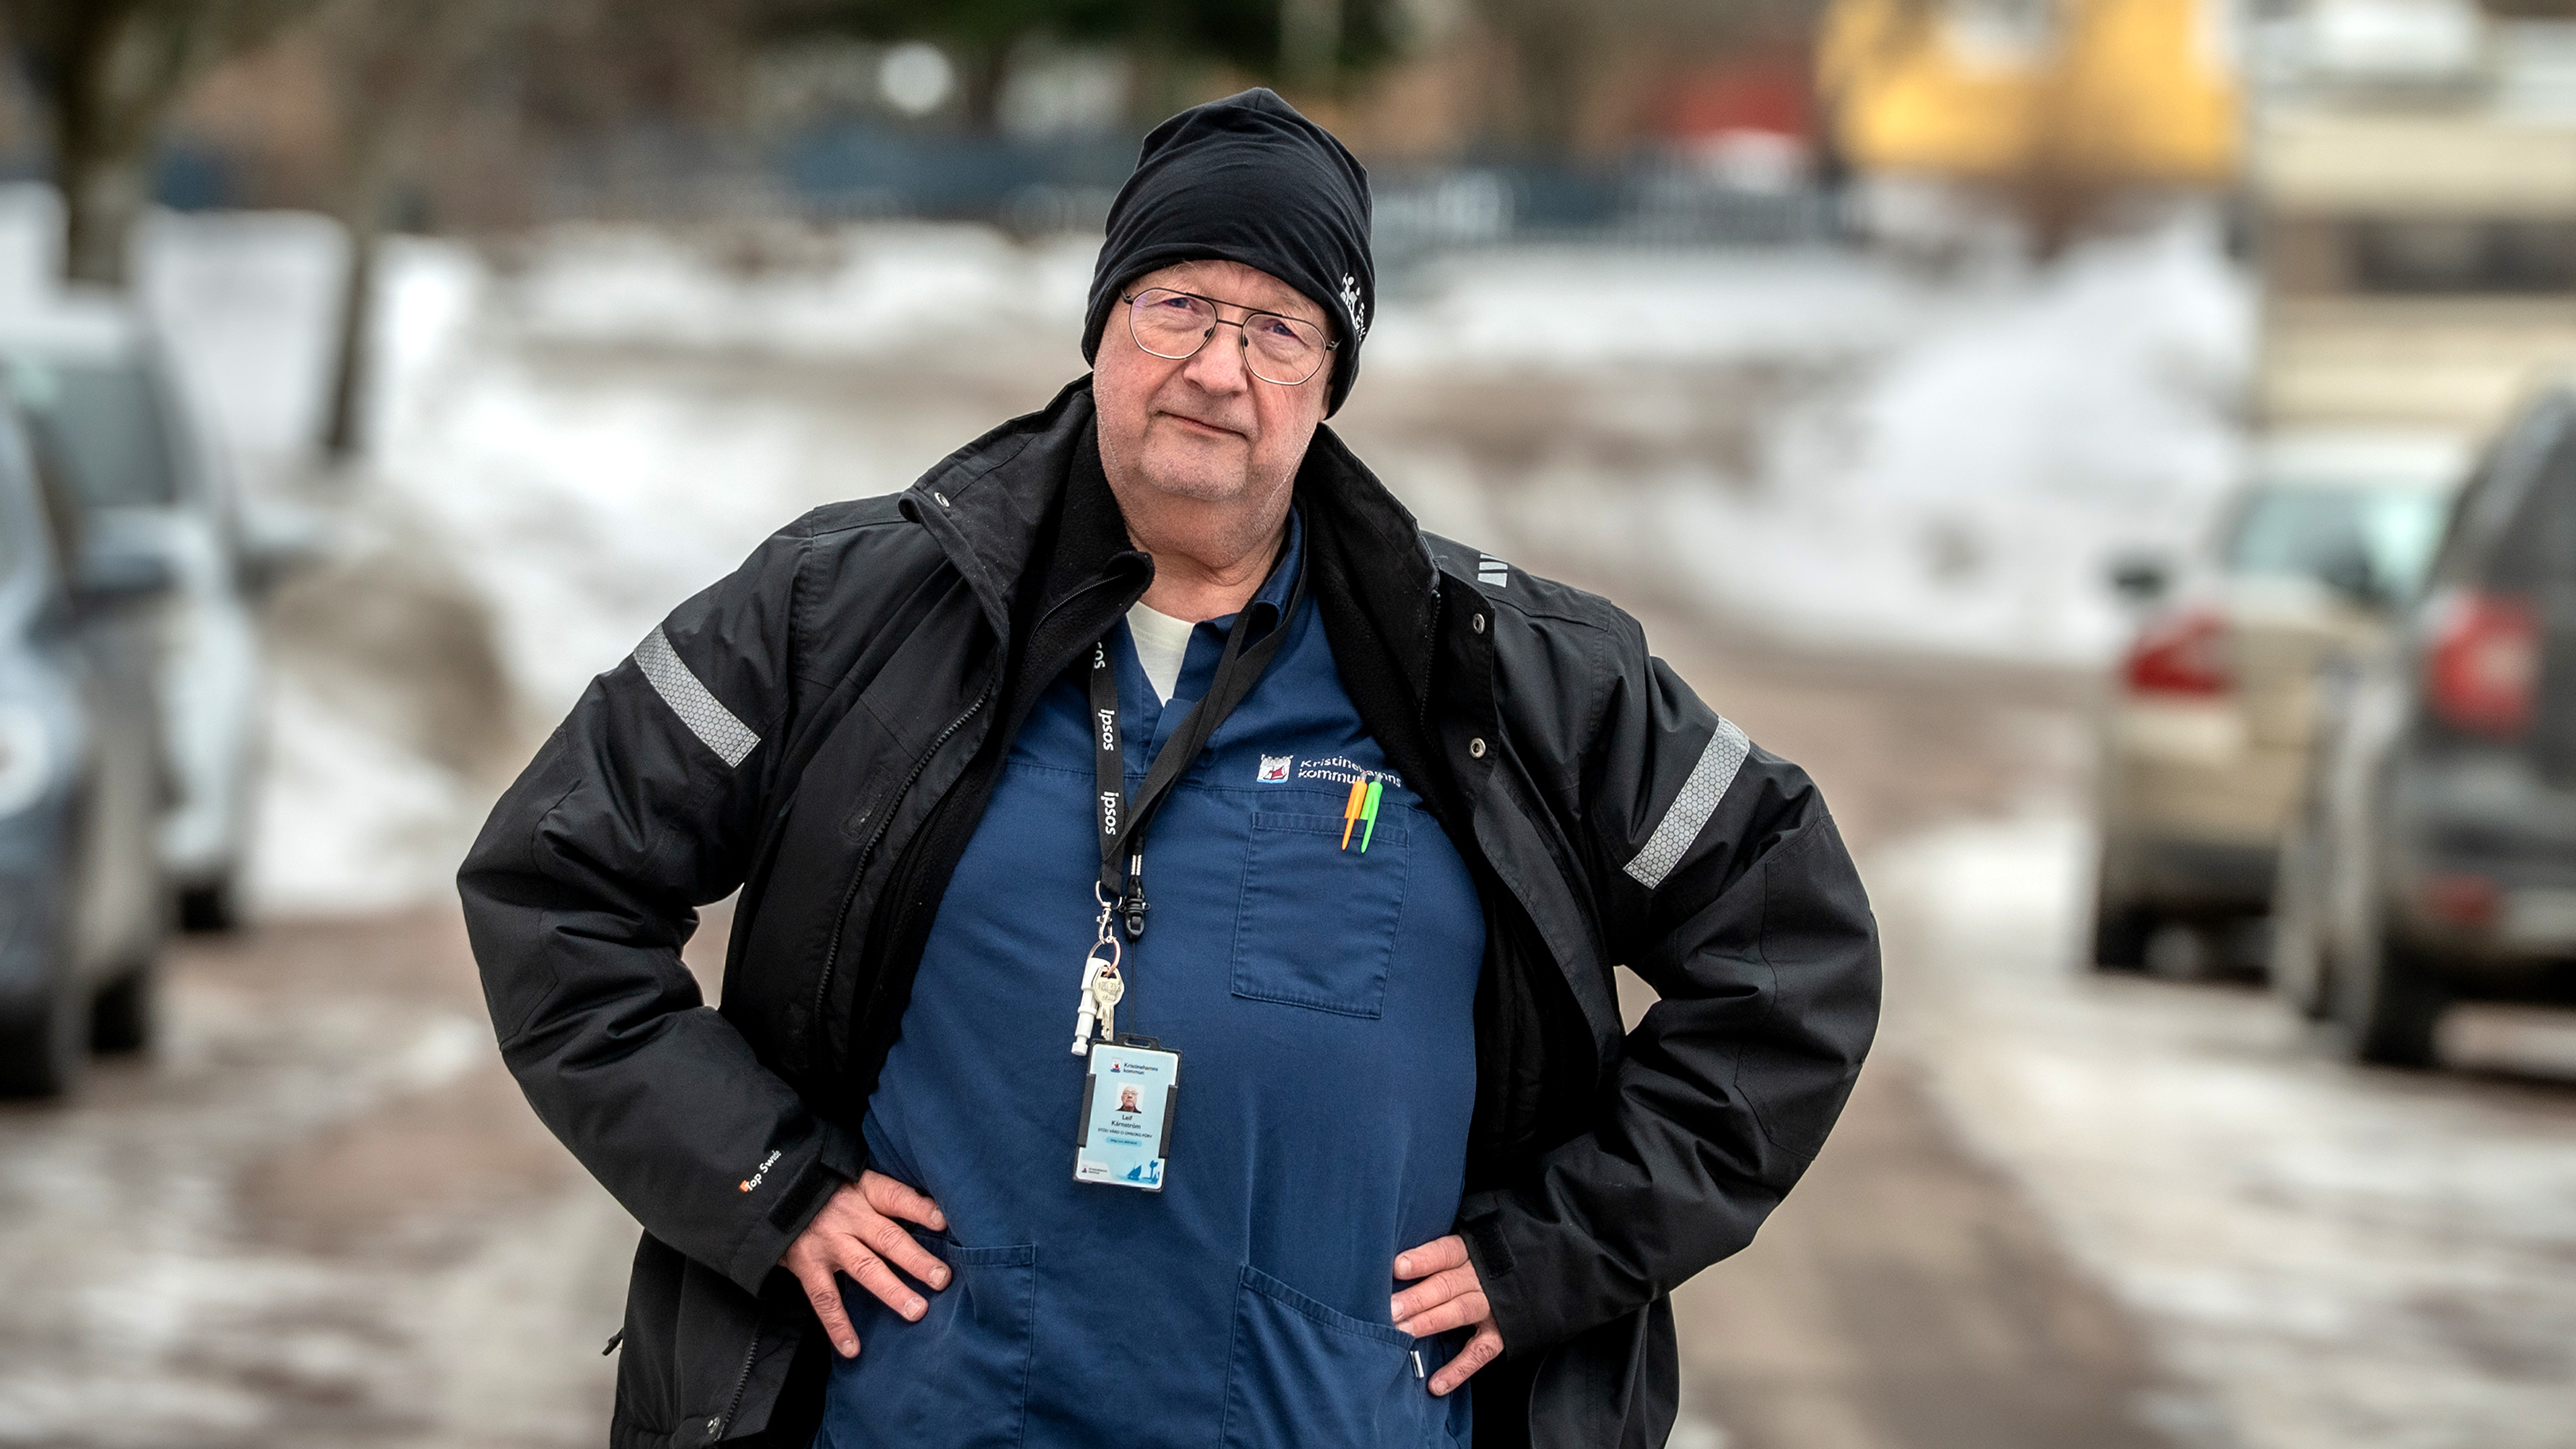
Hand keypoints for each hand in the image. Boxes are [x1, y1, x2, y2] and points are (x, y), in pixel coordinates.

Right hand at [780, 1170, 950, 1357]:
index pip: (896, 1197)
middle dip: (917, 1260)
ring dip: (892, 1291)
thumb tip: (932, 1214)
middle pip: (888, 1238)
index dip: (920, 1209)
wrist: (769, 1193)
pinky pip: (825, 1300)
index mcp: (863, 1191)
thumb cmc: (826, 1190)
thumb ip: (884, 1197)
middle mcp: (848, 1216)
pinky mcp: (806, 1265)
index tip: (944, 1223)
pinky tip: (853, 1349)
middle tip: (942, 1280)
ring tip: (916, 1311)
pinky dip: (838, 1326)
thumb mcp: (854, 1179)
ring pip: (865, 1269)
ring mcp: (828, 1242)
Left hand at [1391, 1235, 1504, 1395]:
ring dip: (1430, 1322)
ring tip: (1402, 1332)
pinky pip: (1479, 1353)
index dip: (1423, 1259)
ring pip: (1459, 1312)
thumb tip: (1394, 1265)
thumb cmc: (1487, 1258)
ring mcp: (1494, 1306)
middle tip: (1389, 1309)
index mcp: (1471, 1251)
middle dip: (1417, 1298)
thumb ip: (1438, 1255)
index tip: (1397, 1267)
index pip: (1445, 1253)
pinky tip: (1436, 1384)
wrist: (1541, 1269)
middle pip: (1446, 1285)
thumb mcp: (1469, 1245)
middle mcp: (1482, 1277)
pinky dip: (1458, 1369)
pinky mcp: (1503, 1333)